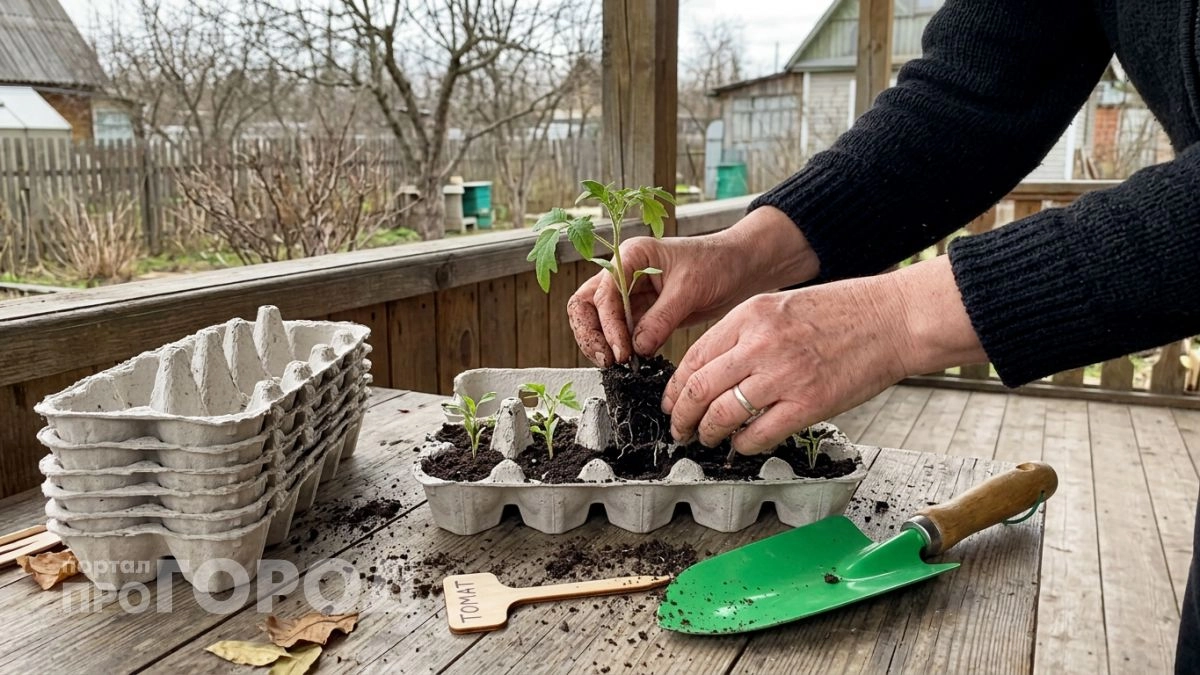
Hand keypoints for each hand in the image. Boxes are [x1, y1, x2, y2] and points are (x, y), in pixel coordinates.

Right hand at [567, 206, 818, 366]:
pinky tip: (631, 360)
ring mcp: (630, 293)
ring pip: (597, 320)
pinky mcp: (642, 312)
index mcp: (630, 256)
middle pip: (586, 304)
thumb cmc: (718, 263)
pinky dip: (620, 346)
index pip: (602, 293)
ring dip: (602, 342)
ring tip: (617, 364)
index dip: (608, 324)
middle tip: (608, 360)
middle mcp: (623, 273)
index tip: (622, 350)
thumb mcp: (690, 289)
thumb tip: (637, 348)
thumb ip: (661, 318)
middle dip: (591, 334)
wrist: (740, 268)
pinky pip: (620, 331)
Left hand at [662, 255, 987, 454]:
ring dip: (708, 434)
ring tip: (707, 439)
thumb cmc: (843, 312)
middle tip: (680, 429)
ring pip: (722, 415)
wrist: (893, 319)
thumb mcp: (782, 306)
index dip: (675, 388)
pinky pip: (759, 435)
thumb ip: (746, 334)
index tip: (672, 402)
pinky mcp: (808, 404)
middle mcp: (760, 344)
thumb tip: (714, 372)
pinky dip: (743, 446)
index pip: (693, 357)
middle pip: (698, 389)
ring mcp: (783, 376)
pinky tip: (743, 445)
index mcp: (750, 315)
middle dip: (681, 417)